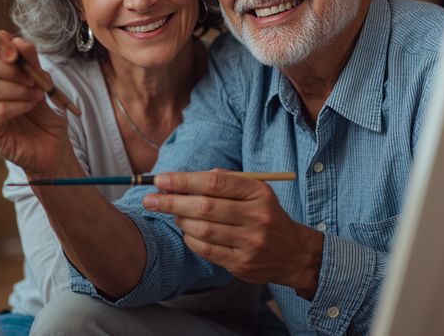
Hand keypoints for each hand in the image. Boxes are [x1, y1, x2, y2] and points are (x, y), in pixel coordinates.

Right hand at [0, 28, 71, 176]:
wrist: (52, 142)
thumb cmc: (43, 109)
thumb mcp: (42, 78)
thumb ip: (30, 60)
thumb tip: (18, 41)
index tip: (15, 53)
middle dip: (11, 68)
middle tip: (31, 79)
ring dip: (20, 89)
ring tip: (36, 96)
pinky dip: (20, 105)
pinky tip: (30, 107)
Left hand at [142, 170, 323, 298]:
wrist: (293, 253)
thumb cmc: (265, 214)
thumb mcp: (255, 191)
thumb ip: (226, 181)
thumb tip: (187, 178)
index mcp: (258, 193)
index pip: (214, 183)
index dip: (184, 181)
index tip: (160, 180)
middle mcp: (256, 217)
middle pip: (205, 207)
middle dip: (172, 202)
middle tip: (150, 199)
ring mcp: (250, 243)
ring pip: (203, 230)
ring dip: (180, 221)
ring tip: (173, 215)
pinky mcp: (242, 264)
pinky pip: (206, 251)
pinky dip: (190, 239)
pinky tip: (186, 232)